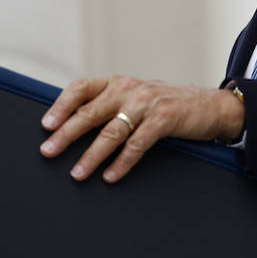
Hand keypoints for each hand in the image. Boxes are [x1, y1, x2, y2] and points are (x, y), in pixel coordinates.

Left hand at [39, 76, 244, 182]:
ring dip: (92, 155)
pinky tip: (111, 176)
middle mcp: (129, 89)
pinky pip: (137, 145)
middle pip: (90, 112)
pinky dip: (122, 163)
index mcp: (118, 82)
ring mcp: (147, 103)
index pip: (82, 88)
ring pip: (111, 131)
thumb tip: (74, 122)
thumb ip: (110, 103)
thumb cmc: (167, 103)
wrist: (210, 105)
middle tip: (48, 151)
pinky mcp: (164, 119)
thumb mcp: (136, 96)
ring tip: (77, 173)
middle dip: (66, 134)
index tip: (46, 124)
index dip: (61, 105)